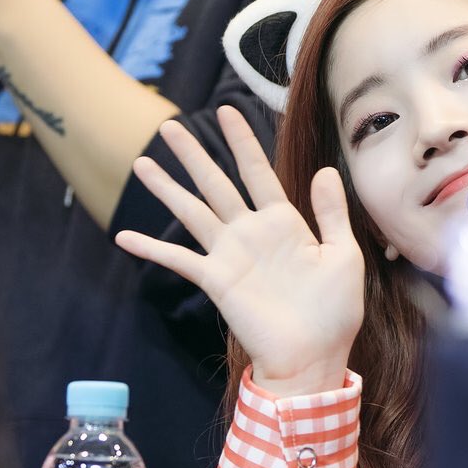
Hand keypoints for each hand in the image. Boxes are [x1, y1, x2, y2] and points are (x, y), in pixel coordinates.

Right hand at [115, 107, 364, 395]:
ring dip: (166, 188)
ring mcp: (230, 255)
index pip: (258, 171)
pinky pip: (179, 259)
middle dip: (195, 154)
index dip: (243, 141)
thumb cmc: (334, 312)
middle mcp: (252, 233)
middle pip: (217, 183)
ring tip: (142, 161)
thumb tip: (325, 170)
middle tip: (170, 125)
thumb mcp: (344, 256)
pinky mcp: (216, 281)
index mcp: (284, 223)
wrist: (314, 357)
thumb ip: (332, 214)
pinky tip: (123, 237)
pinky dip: (151, 249)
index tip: (228, 110)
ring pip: (192, 210)